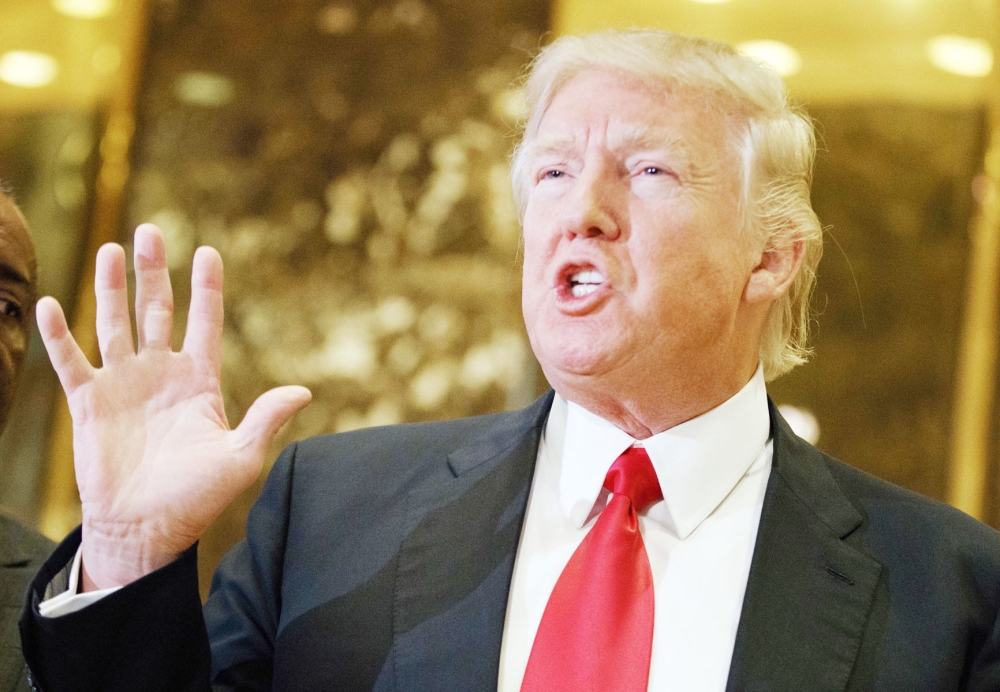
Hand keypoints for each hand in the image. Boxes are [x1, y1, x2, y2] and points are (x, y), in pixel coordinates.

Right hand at [38, 224, 310, 590]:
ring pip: (115, 324)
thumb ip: (266, 420)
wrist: (147, 529)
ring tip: (111, 249)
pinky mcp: (89, 404)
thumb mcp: (241, 458)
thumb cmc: (197, 498)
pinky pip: (71, 362)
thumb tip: (304, 392)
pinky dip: (60, 336)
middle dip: (154, 272)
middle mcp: (161, 374)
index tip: (208, 251)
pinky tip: (52, 305)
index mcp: (200, 381)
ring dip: (111, 289)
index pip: (205, 323)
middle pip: (157, 311)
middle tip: (151, 232)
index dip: (206, 288)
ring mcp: (124, 385)